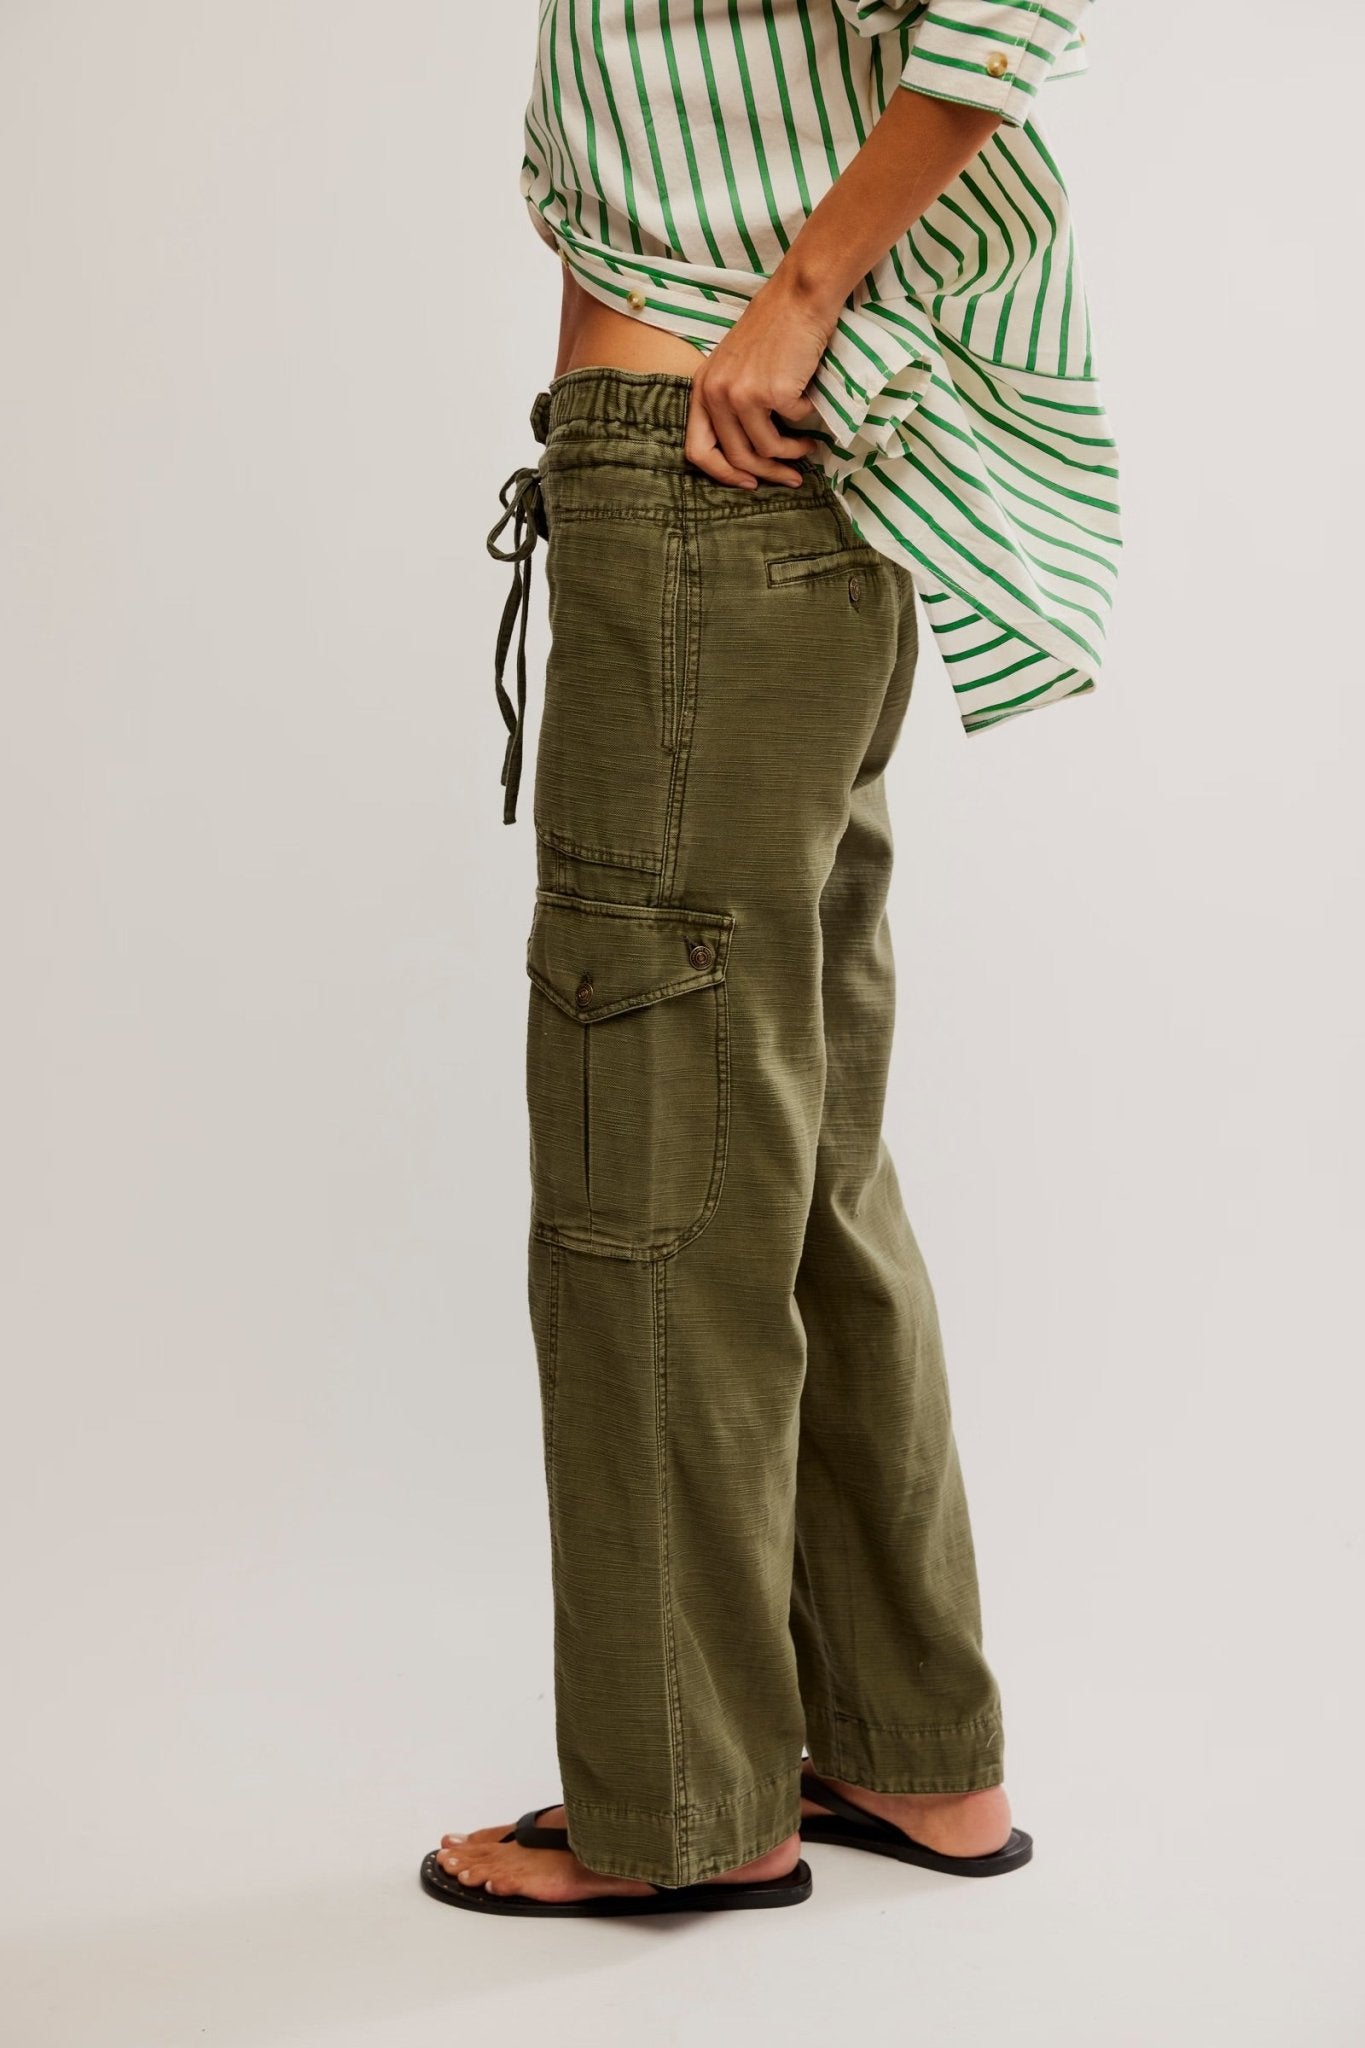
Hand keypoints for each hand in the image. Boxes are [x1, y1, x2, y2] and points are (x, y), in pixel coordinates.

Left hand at [684, 273, 834, 489]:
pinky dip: (807, 417)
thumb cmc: (774, 329)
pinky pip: (794, 424)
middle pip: (736, 457)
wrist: (798, 297)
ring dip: (793, 453)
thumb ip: (730, 403)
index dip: (723, 475)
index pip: (698, 450)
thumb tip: (748, 454)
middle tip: (791, 478)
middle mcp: (716, 393)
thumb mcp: (735, 367)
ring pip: (766, 449)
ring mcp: (742, 394)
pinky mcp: (771, 392)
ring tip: (808, 445)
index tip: (748, 482)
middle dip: (767, 476)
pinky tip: (811, 401)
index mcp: (702, 389)